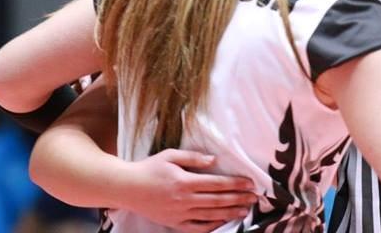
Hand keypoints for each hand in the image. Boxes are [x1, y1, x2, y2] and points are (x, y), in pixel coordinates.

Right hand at [117, 149, 258, 232]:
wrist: (126, 188)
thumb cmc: (149, 168)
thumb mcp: (170, 155)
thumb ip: (194, 158)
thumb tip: (214, 160)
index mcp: (185, 181)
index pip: (217, 184)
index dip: (236, 184)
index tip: (250, 183)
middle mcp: (184, 199)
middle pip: (217, 200)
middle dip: (238, 199)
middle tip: (255, 198)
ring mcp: (179, 213)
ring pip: (210, 215)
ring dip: (230, 213)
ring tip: (245, 211)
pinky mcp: (173, 223)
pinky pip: (196, 228)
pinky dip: (211, 226)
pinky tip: (223, 222)